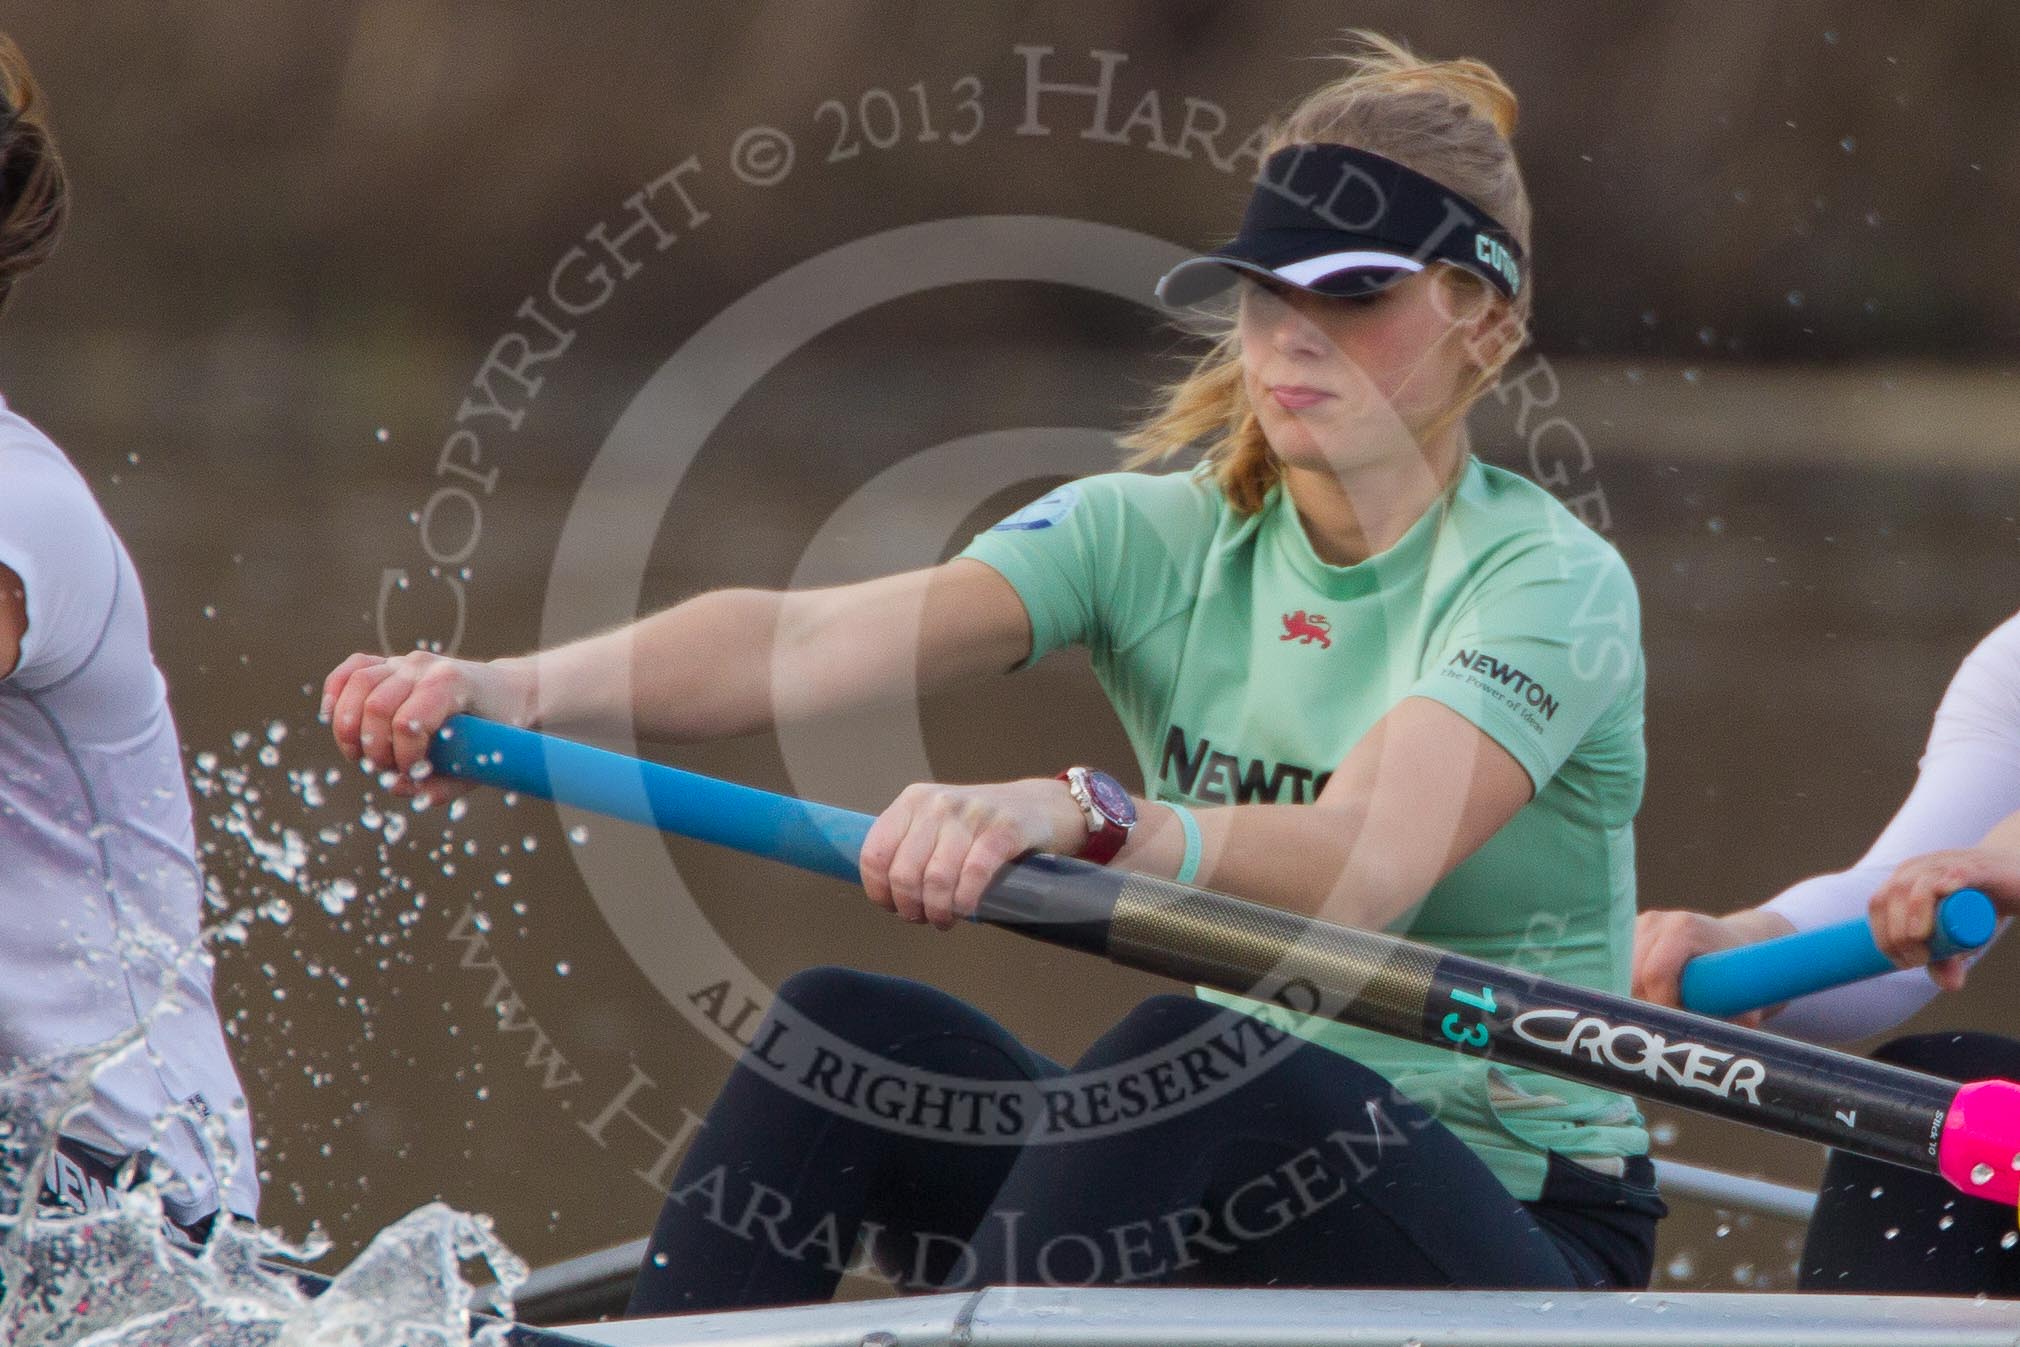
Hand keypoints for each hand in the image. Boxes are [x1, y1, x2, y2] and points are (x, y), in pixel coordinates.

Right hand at [322, 651, 534, 803]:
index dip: (404, 756)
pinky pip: (351, 670)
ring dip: (349, 728)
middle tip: (387, 768)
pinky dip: (336, 695)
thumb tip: (399, 788)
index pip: (409, 722)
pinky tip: (335, 720)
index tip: (415, 772)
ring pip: (357, 684)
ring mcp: (405, 662)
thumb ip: (444, 784)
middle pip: (376, 706)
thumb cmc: (495, 730)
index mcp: (452, 684)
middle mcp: (424, 666)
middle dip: (376, 747)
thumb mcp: (481, 763)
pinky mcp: (390, 664)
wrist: (507, 693)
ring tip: (361, 754)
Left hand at [858, 779, 1090, 929]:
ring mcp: (972, 814)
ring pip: (937, 878)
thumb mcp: (938, 823)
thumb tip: (887, 895)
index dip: (879, 891)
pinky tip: (967, 911)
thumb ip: (910, 849)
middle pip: (904, 872)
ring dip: (938, 911)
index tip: (892, 908)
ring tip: (946, 920)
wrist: (1041, 807)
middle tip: (924, 918)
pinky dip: (965, 901)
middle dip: (910, 907)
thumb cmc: (982, 827)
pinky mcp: (1004, 829)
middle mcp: (938, 803)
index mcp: (913, 801)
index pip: (875, 853)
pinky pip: (974, 874)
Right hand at [1633, 907, 1794, 1027]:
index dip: (1663, 1006)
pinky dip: (1630, 987)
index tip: (1679, 1024)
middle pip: (1631, 976)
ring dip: (1636, 997)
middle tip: (1670, 1021)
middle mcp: (1656, 921)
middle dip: (1646, 1006)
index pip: (1655, 974)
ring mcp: (1639, 924)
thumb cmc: (1741, 972)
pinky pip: (1617, 969)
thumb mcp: (1744, 994)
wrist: (1735, 941)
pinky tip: (1651, 994)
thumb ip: (1730, 1019)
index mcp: (1683, 929)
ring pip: (1619, 974)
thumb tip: (1711, 1043)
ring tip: (1664, 1007)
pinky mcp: (1628, 932)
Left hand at [1867, 847, 2019, 992]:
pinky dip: (1947, 881)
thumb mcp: (1960, 936)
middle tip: (1919, 959)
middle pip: (1893, 894)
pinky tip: (1944, 892)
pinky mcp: (1978, 866)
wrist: (2016, 879)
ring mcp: (1948, 864)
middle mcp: (1920, 868)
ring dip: (1915, 914)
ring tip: (1923, 940)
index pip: (1878, 903)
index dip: (1882, 935)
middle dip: (1897, 932)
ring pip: (1919, 884)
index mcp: (1905, 880)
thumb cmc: (1980, 906)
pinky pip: (1957, 870)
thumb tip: (1948, 986)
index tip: (1902, 962)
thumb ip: (1949, 959)